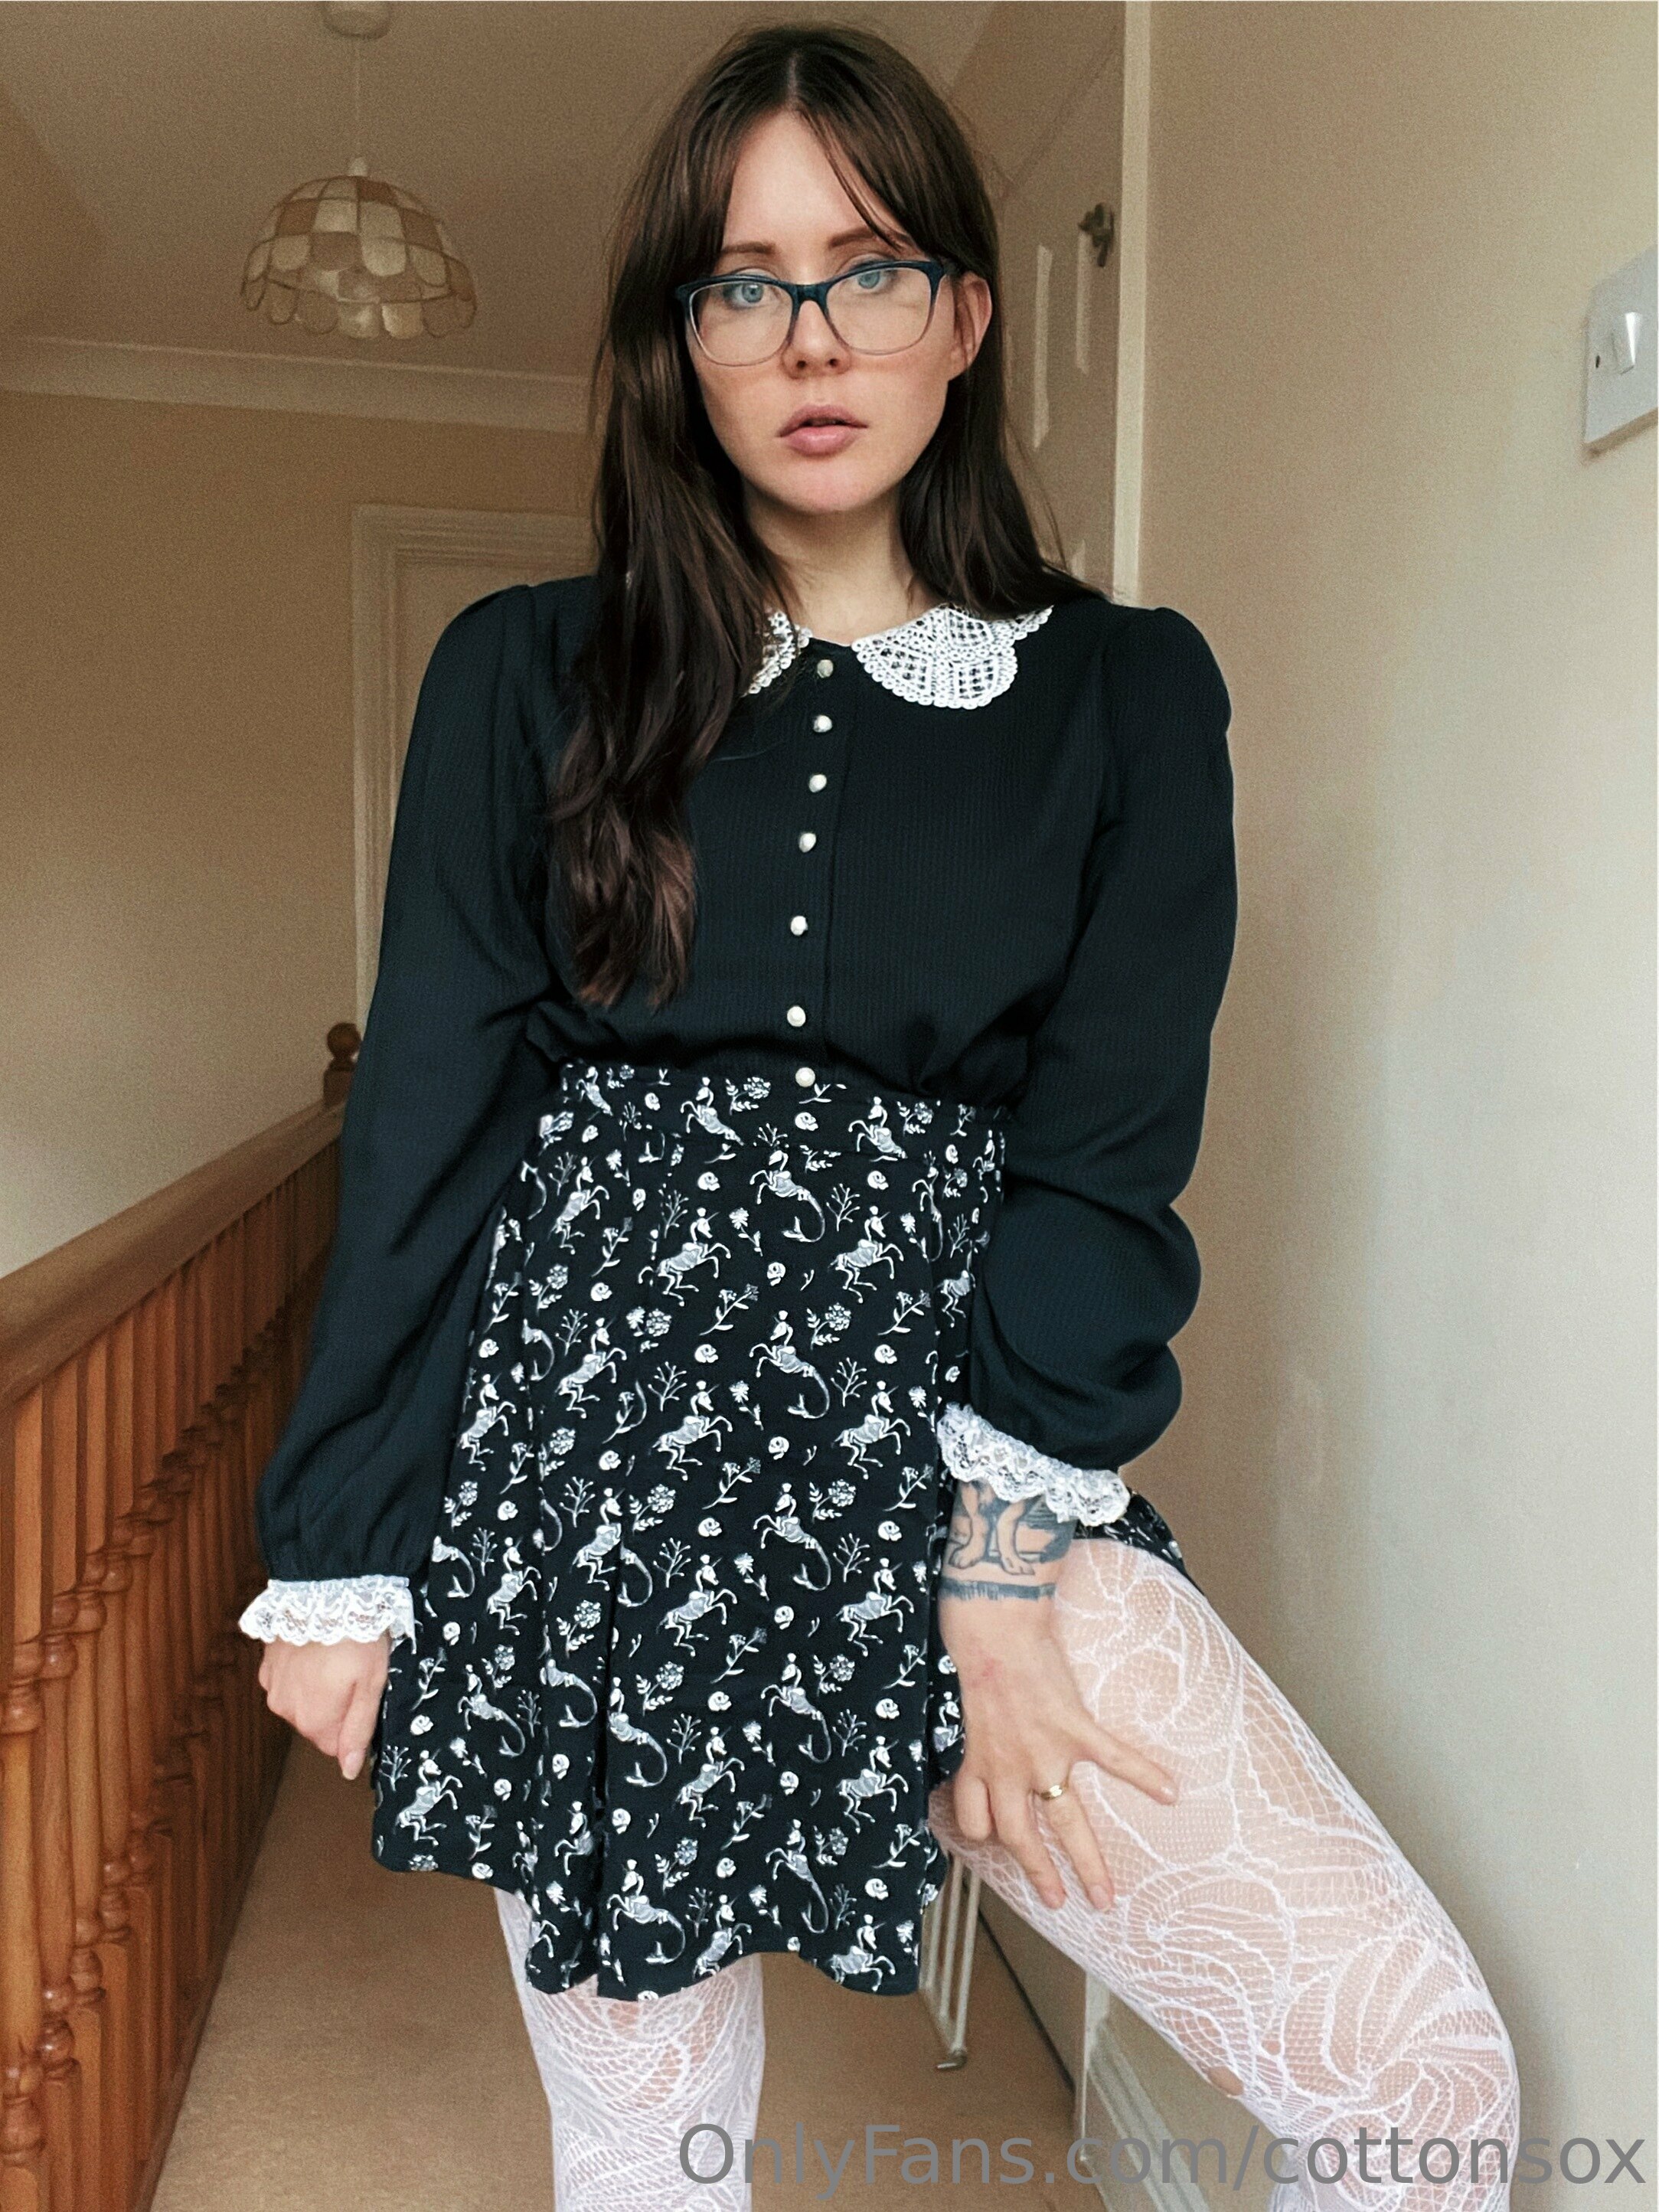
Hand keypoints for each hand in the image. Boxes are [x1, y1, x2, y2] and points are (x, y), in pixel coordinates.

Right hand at [257, 1635, 389, 1782]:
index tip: (363, 1696)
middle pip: (317, 1724)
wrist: (326, 1592)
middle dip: (335, 1706)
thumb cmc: (357, 1638)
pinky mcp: (266, 1665)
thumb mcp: (372, 1685)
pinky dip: (299, 1672)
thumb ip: (359, 1731)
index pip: (335, 1746)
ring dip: (315, 1689)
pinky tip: (314, 1651)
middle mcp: (287, 1711)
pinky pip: (285, 1681)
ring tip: (333, 1657)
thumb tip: (348, 1771)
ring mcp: (272, 1687)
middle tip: (352, 1672)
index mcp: (314, 1721)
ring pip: (300, 1703)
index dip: (353, 1723)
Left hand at [939, 1481, 1177, 1910]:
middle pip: (1022, 1838)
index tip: (997, 1842)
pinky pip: (1116, 1759)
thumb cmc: (970, 1644)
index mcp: (979, 1759)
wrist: (992, 1619)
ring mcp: (1045, 1752)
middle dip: (1041, 1874)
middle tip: (1056, 1902)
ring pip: (1067, 1821)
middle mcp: (1008, 1768)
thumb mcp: (960, 1695)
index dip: (986, 1834)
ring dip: (1085, 1861)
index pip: (977, 1820)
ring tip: (1105, 1893)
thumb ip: (978, 1721)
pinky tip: (1171, 1793)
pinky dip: (1144, 1776)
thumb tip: (987, 1722)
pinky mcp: (1075, 1727)